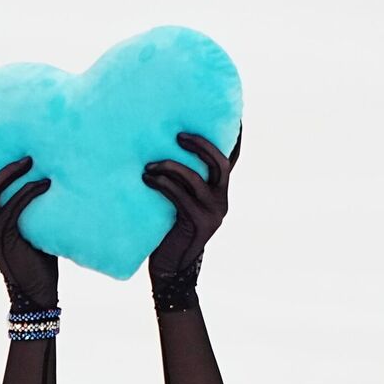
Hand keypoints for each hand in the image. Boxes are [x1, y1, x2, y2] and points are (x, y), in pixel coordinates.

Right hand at [0, 135, 58, 310]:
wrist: (34, 290)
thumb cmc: (35, 255)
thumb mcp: (21, 224)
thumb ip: (21, 203)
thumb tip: (41, 170)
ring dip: (8, 171)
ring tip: (28, 158)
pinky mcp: (5, 236)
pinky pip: (15, 206)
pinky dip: (30, 191)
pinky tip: (46, 183)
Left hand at [143, 125, 241, 310]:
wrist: (171, 271)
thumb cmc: (168, 232)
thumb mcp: (178, 204)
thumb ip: (179, 183)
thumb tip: (155, 151)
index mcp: (219, 192)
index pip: (232, 158)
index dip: (236, 136)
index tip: (235, 112)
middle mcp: (222, 199)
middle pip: (220, 162)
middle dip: (200, 145)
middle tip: (178, 135)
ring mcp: (213, 212)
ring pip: (195, 178)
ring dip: (170, 167)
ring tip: (149, 165)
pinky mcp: (198, 223)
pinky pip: (179, 196)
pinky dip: (162, 184)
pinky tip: (147, 179)